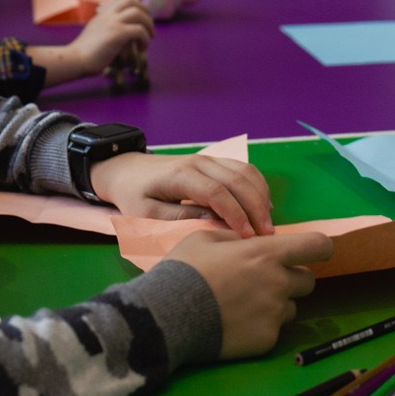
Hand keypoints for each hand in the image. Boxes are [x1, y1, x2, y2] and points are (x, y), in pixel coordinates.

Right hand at [56, 0, 153, 82]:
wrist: (75, 60)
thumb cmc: (84, 53)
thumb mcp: (95, 34)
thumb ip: (106, 28)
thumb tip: (121, 33)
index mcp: (102, 14)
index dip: (135, 5)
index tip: (141, 16)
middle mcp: (107, 15)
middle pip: (131, 1)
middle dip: (145, 10)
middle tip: (149, 25)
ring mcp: (112, 22)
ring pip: (138, 13)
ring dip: (148, 24)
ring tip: (150, 36)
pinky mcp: (117, 34)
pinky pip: (139, 30)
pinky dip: (145, 38)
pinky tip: (143, 48)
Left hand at [90, 152, 275, 236]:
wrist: (127, 169)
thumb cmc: (134, 195)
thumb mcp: (147, 213)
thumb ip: (180, 218)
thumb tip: (214, 222)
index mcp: (180, 175)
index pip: (217, 193)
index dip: (235, 214)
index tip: (247, 236)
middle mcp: (199, 162)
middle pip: (237, 180)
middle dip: (256, 208)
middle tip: (266, 235)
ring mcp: (208, 159)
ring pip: (245, 172)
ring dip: (260, 197)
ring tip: (267, 224)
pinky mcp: (214, 161)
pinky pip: (243, 169)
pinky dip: (257, 186)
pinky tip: (263, 206)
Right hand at [167, 229, 332, 358]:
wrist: (168, 316)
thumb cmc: (184, 270)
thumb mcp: (205, 238)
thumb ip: (236, 237)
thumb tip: (250, 239)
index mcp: (268, 253)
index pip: (318, 246)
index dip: (319, 247)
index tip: (312, 251)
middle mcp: (279, 283)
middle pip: (307, 279)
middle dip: (291, 278)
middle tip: (263, 281)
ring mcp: (275, 314)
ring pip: (290, 307)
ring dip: (276, 303)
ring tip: (243, 305)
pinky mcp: (266, 340)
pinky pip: (274, 329)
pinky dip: (261, 326)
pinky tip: (235, 324)